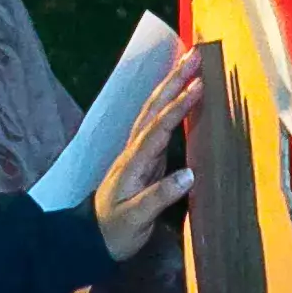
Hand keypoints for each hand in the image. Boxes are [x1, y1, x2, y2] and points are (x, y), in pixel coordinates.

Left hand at [92, 48, 201, 262]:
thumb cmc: (115, 231)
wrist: (93, 238)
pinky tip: (182, 95)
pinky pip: (160, 123)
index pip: (158, 128)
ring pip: (154, 111)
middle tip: (195, 54)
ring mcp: (139, 152)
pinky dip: (171, 104)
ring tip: (189, 63)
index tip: (199, 85)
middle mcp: (135, 150)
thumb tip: (190, 174)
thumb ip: (160, 196)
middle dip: (174, 79)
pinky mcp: (145, 158)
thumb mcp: (136, 218)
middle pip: (154, 108)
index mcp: (134, 162)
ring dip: (171, 85)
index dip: (178, 106)